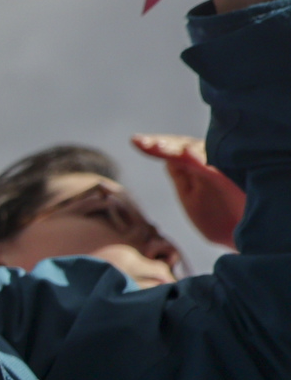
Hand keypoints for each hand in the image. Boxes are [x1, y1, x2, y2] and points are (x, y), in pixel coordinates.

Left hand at [131, 132, 244, 249]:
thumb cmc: (217, 217)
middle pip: (185, 146)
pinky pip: (216, 169)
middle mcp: (211, 163)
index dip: (156, 144)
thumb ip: (180, 174)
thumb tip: (164, 154)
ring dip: (177, 147)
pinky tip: (188, 156)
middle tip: (141, 142)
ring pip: (200, 152)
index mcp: (198, 166)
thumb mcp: (190, 195)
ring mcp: (222, 170)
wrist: (242, 239)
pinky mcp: (231, 182)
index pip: (175, 150)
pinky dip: (202, 162)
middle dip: (163, 143)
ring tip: (156, 145)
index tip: (136, 141)